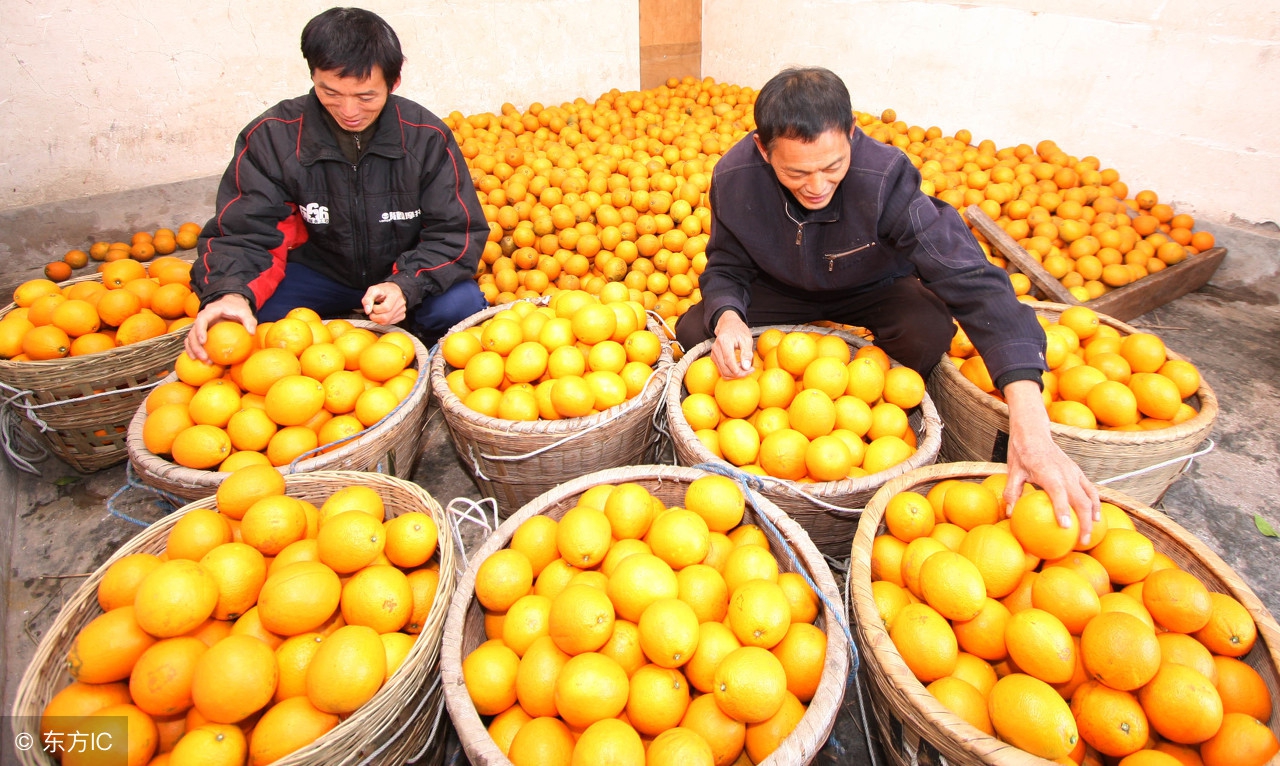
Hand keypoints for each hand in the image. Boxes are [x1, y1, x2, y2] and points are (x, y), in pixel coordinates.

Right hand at [185, 294, 255, 362]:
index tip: (203, 342)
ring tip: (205, 362)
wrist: (231, 304)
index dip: (200, 331)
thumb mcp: (244, 311)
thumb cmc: (237, 308)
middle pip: (193, 333)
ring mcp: (199, 327)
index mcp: (210, 312)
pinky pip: (193, 342)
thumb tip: (252, 333)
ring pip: (190, 339)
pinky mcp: (201, 333)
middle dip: (196, 346)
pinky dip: (193, 351)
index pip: (201, 320)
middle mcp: (201, 319)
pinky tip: (199, 360)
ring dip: (194, 351)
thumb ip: (249, 320)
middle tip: (205, 358)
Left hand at [362, 282, 405, 324]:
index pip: (385, 308)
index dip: (375, 309)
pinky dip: (383, 320)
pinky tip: (383, 314)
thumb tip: (367, 311)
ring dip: (378, 319)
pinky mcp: (402, 316)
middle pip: (386, 318)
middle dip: (375, 317)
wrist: (394, 290)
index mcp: (394, 295)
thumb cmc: (384, 290)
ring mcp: (402, 311)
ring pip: (387, 322)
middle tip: (372, 312)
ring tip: (377, 312)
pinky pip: (390, 323)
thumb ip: (368, 299)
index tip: (373, 306)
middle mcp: (400, 303)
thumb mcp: (373, 290)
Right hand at [710, 310, 754, 378]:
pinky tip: (738, 366)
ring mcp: (714, 354)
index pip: (729, 362)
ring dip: (734, 374)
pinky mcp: (714, 357)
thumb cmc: (738, 330)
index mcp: (724, 342)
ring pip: (722, 372)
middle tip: (749, 371)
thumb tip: (746, 367)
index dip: (739, 370)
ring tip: (744, 368)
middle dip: (738, 374)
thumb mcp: (747, 339)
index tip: (750, 370)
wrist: (729, 325)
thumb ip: (747, 353)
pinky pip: (721, 370)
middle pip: (725, 370)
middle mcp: (716, 349)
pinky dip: (730, 372)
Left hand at [1003, 379, 1100, 544]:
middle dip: (1085, 523)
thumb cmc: (1021, 452)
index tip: (1066, 528)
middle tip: (1082, 542)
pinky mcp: (1078, 472)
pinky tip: (1095, 517)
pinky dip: (1096, 504)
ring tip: (1090, 535)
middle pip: (1081, 501)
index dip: (1063, 510)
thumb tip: (1009, 513)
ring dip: (1093, 517)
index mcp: (1049, 473)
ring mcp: (1074, 472)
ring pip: (1090, 497)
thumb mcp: (1012, 471)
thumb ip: (1011, 492)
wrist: (1034, 432)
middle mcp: (1066, 473)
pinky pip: (1091, 490)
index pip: (1059, 494)